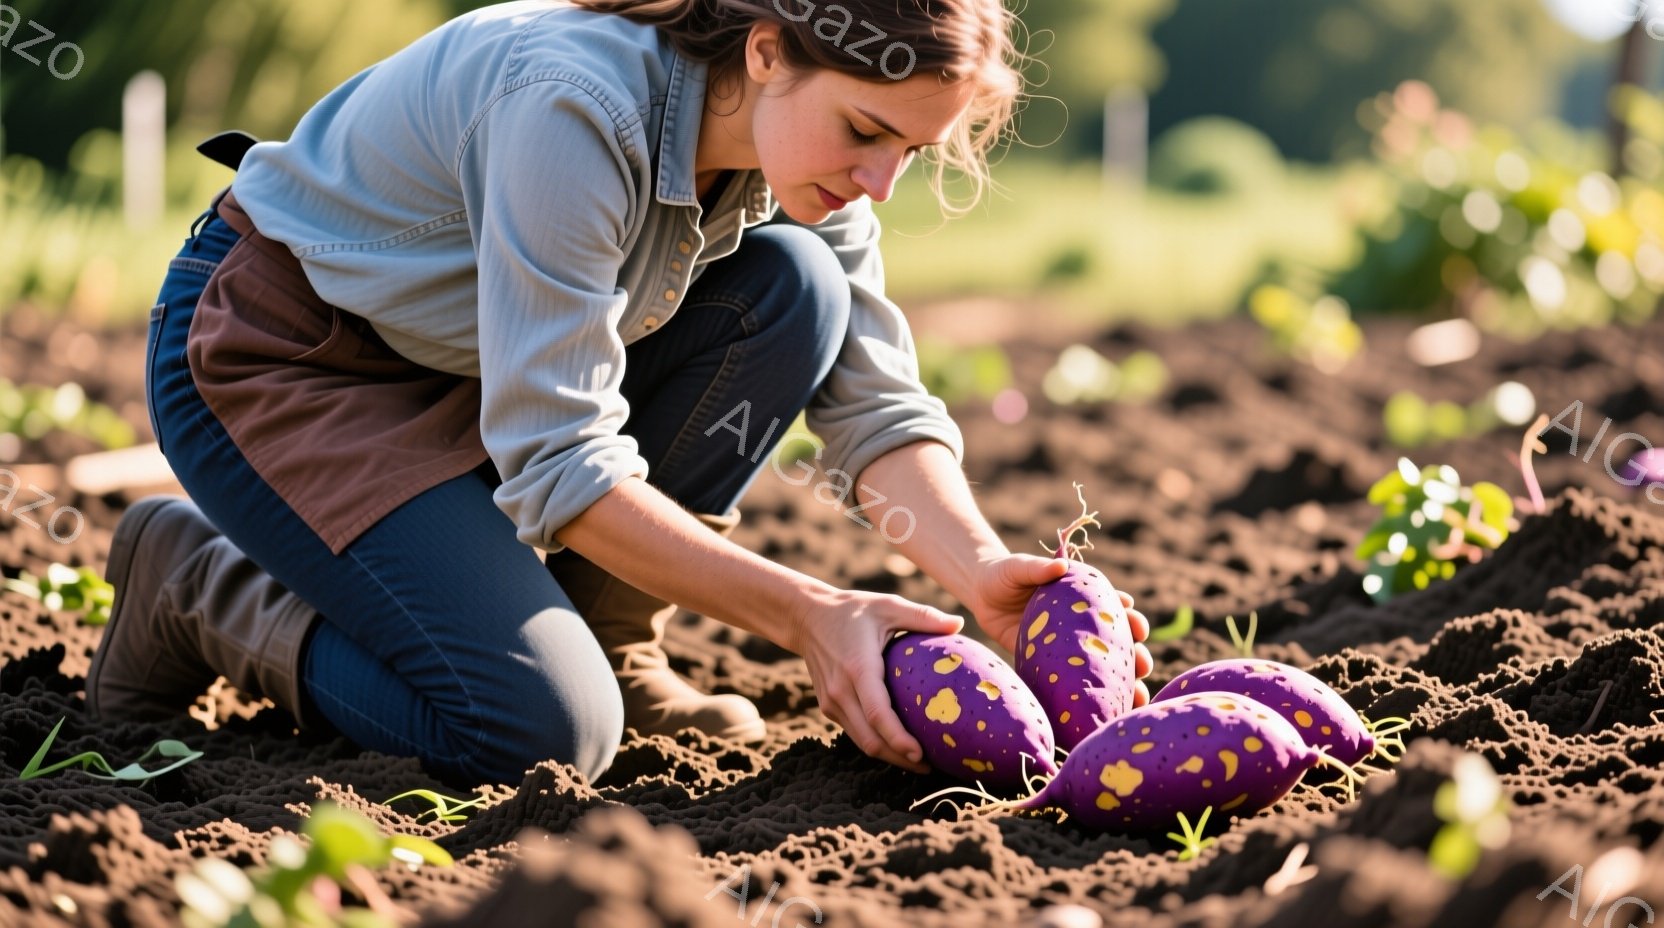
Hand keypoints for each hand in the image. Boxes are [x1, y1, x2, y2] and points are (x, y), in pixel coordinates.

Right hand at [786, 586, 963, 773]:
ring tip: (920, 762)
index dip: (899, 740)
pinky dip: (877, 743)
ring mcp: (831, 702)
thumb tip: (960, 623)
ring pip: (862, 742)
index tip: (922, 754)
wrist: (806, 617)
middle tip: (932, 767)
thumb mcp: (887, 605)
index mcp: (858, 668)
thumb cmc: (852, 609)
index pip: (878, 714)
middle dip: (900, 759)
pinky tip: (899, 746)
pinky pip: (855, 732)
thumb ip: (922, 616)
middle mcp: (841, 691)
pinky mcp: (828, 706)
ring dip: (889, 757)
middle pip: (871, 739)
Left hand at [965, 555, 1155, 705]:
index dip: (1128, 617)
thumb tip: (1060, 565)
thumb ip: (1038, 568)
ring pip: (1101, 665)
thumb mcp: (1020, 567)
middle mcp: (1081, 623)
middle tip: (1144, 665)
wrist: (982, 595)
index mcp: (1082, 596)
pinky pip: (1072, 681)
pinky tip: (1104, 709)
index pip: (1113, 607)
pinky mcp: (1050, 664)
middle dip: (1134, 653)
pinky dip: (1088, 695)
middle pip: (1116, 640)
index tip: (1138, 627)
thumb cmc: (1005, 574)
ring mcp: (1068, 646)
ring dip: (1122, 681)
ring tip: (1137, 696)